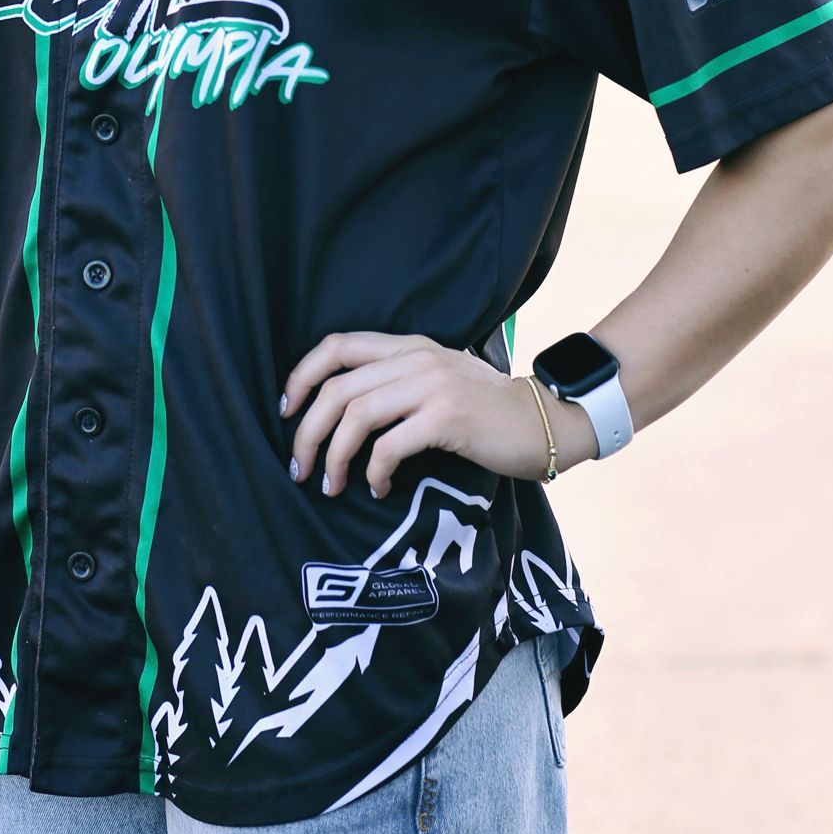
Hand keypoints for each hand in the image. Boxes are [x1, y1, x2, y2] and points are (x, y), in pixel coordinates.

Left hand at [279, 331, 588, 497]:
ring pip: (356, 415)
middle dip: (307, 432)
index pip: (337, 345)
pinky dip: (374, 471)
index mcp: (408, 346)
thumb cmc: (487, 410)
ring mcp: (431, 385)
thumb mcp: (438, 381)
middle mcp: (415, 358)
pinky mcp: (447, 417)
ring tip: (330, 485)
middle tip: (299, 468)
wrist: (545, 421)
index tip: (287, 411)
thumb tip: (344, 413)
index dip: (302, 376)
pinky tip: (378, 488)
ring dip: (333, 456)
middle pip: (337, 388)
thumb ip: (398, 383)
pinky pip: (390, 445)